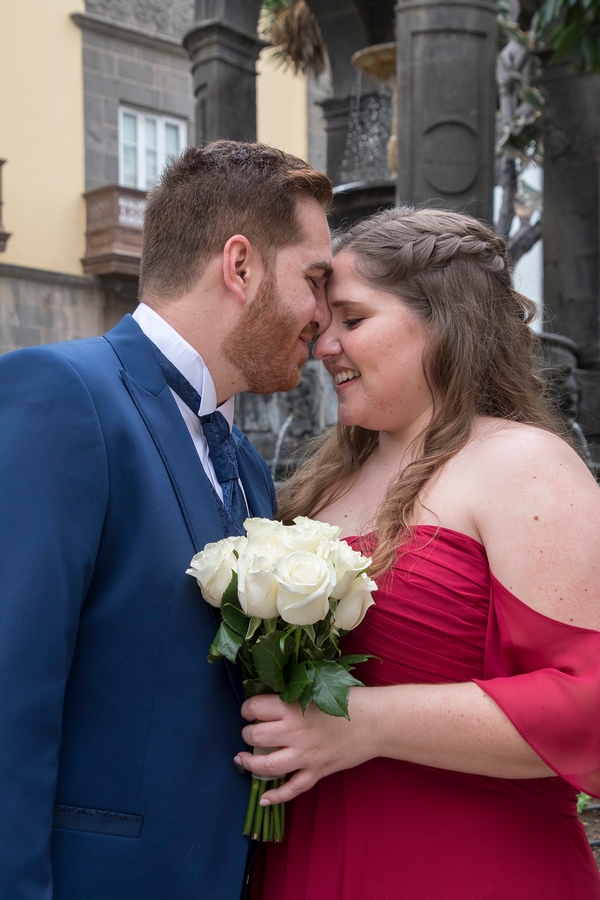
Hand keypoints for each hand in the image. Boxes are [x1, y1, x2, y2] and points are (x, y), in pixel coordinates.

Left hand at [234, 690, 375, 805]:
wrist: (377, 721)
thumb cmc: (349, 699)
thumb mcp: (317, 689)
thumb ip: (294, 696)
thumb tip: (272, 699)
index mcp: (293, 706)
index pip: (255, 708)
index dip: (247, 709)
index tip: (249, 711)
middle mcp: (294, 731)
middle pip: (255, 736)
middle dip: (246, 734)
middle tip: (249, 733)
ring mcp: (305, 755)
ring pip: (266, 766)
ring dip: (249, 764)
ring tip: (242, 760)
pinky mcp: (317, 771)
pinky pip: (291, 789)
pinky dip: (275, 797)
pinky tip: (263, 798)